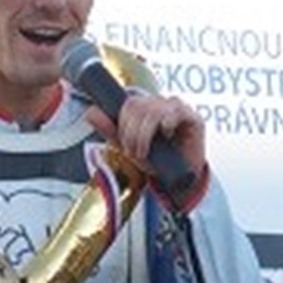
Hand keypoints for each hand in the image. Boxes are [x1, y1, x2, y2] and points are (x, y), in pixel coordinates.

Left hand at [86, 92, 207, 178]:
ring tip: (145, 152)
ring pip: (153, 110)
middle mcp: (162, 104)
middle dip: (131, 132)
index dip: (123, 123)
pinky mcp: (192, 117)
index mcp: (147, 107)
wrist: (178, 179)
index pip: (130, 103)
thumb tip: (90, 112)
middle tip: (134, 152)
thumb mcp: (129, 146)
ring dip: (144, 135)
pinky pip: (174, 111)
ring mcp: (178, 109)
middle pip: (139, 105)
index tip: (125, 145)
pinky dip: (165, 126)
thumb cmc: (157, 160)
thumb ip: (110, 130)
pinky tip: (166, 137)